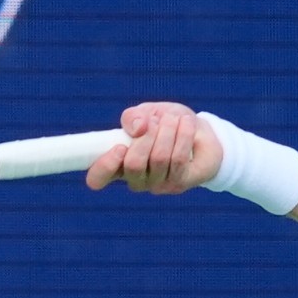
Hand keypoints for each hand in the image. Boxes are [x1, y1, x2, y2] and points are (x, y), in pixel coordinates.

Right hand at [85, 101, 222, 193]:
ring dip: (167, 131)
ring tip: (173, 119)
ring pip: (159, 159)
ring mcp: (158, 185)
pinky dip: (183, 135)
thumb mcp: (147, 113)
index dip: (104, 166)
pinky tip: (186, 124)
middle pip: (134, 164)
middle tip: (156, 121)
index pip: (97, 178)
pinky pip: (178, 159)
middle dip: (147, 135)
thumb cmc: (166, 124)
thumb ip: (133, 117)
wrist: (199, 132)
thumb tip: (138, 128)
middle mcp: (136, 180)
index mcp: (118, 163)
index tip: (118, 147)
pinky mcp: (180, 184)